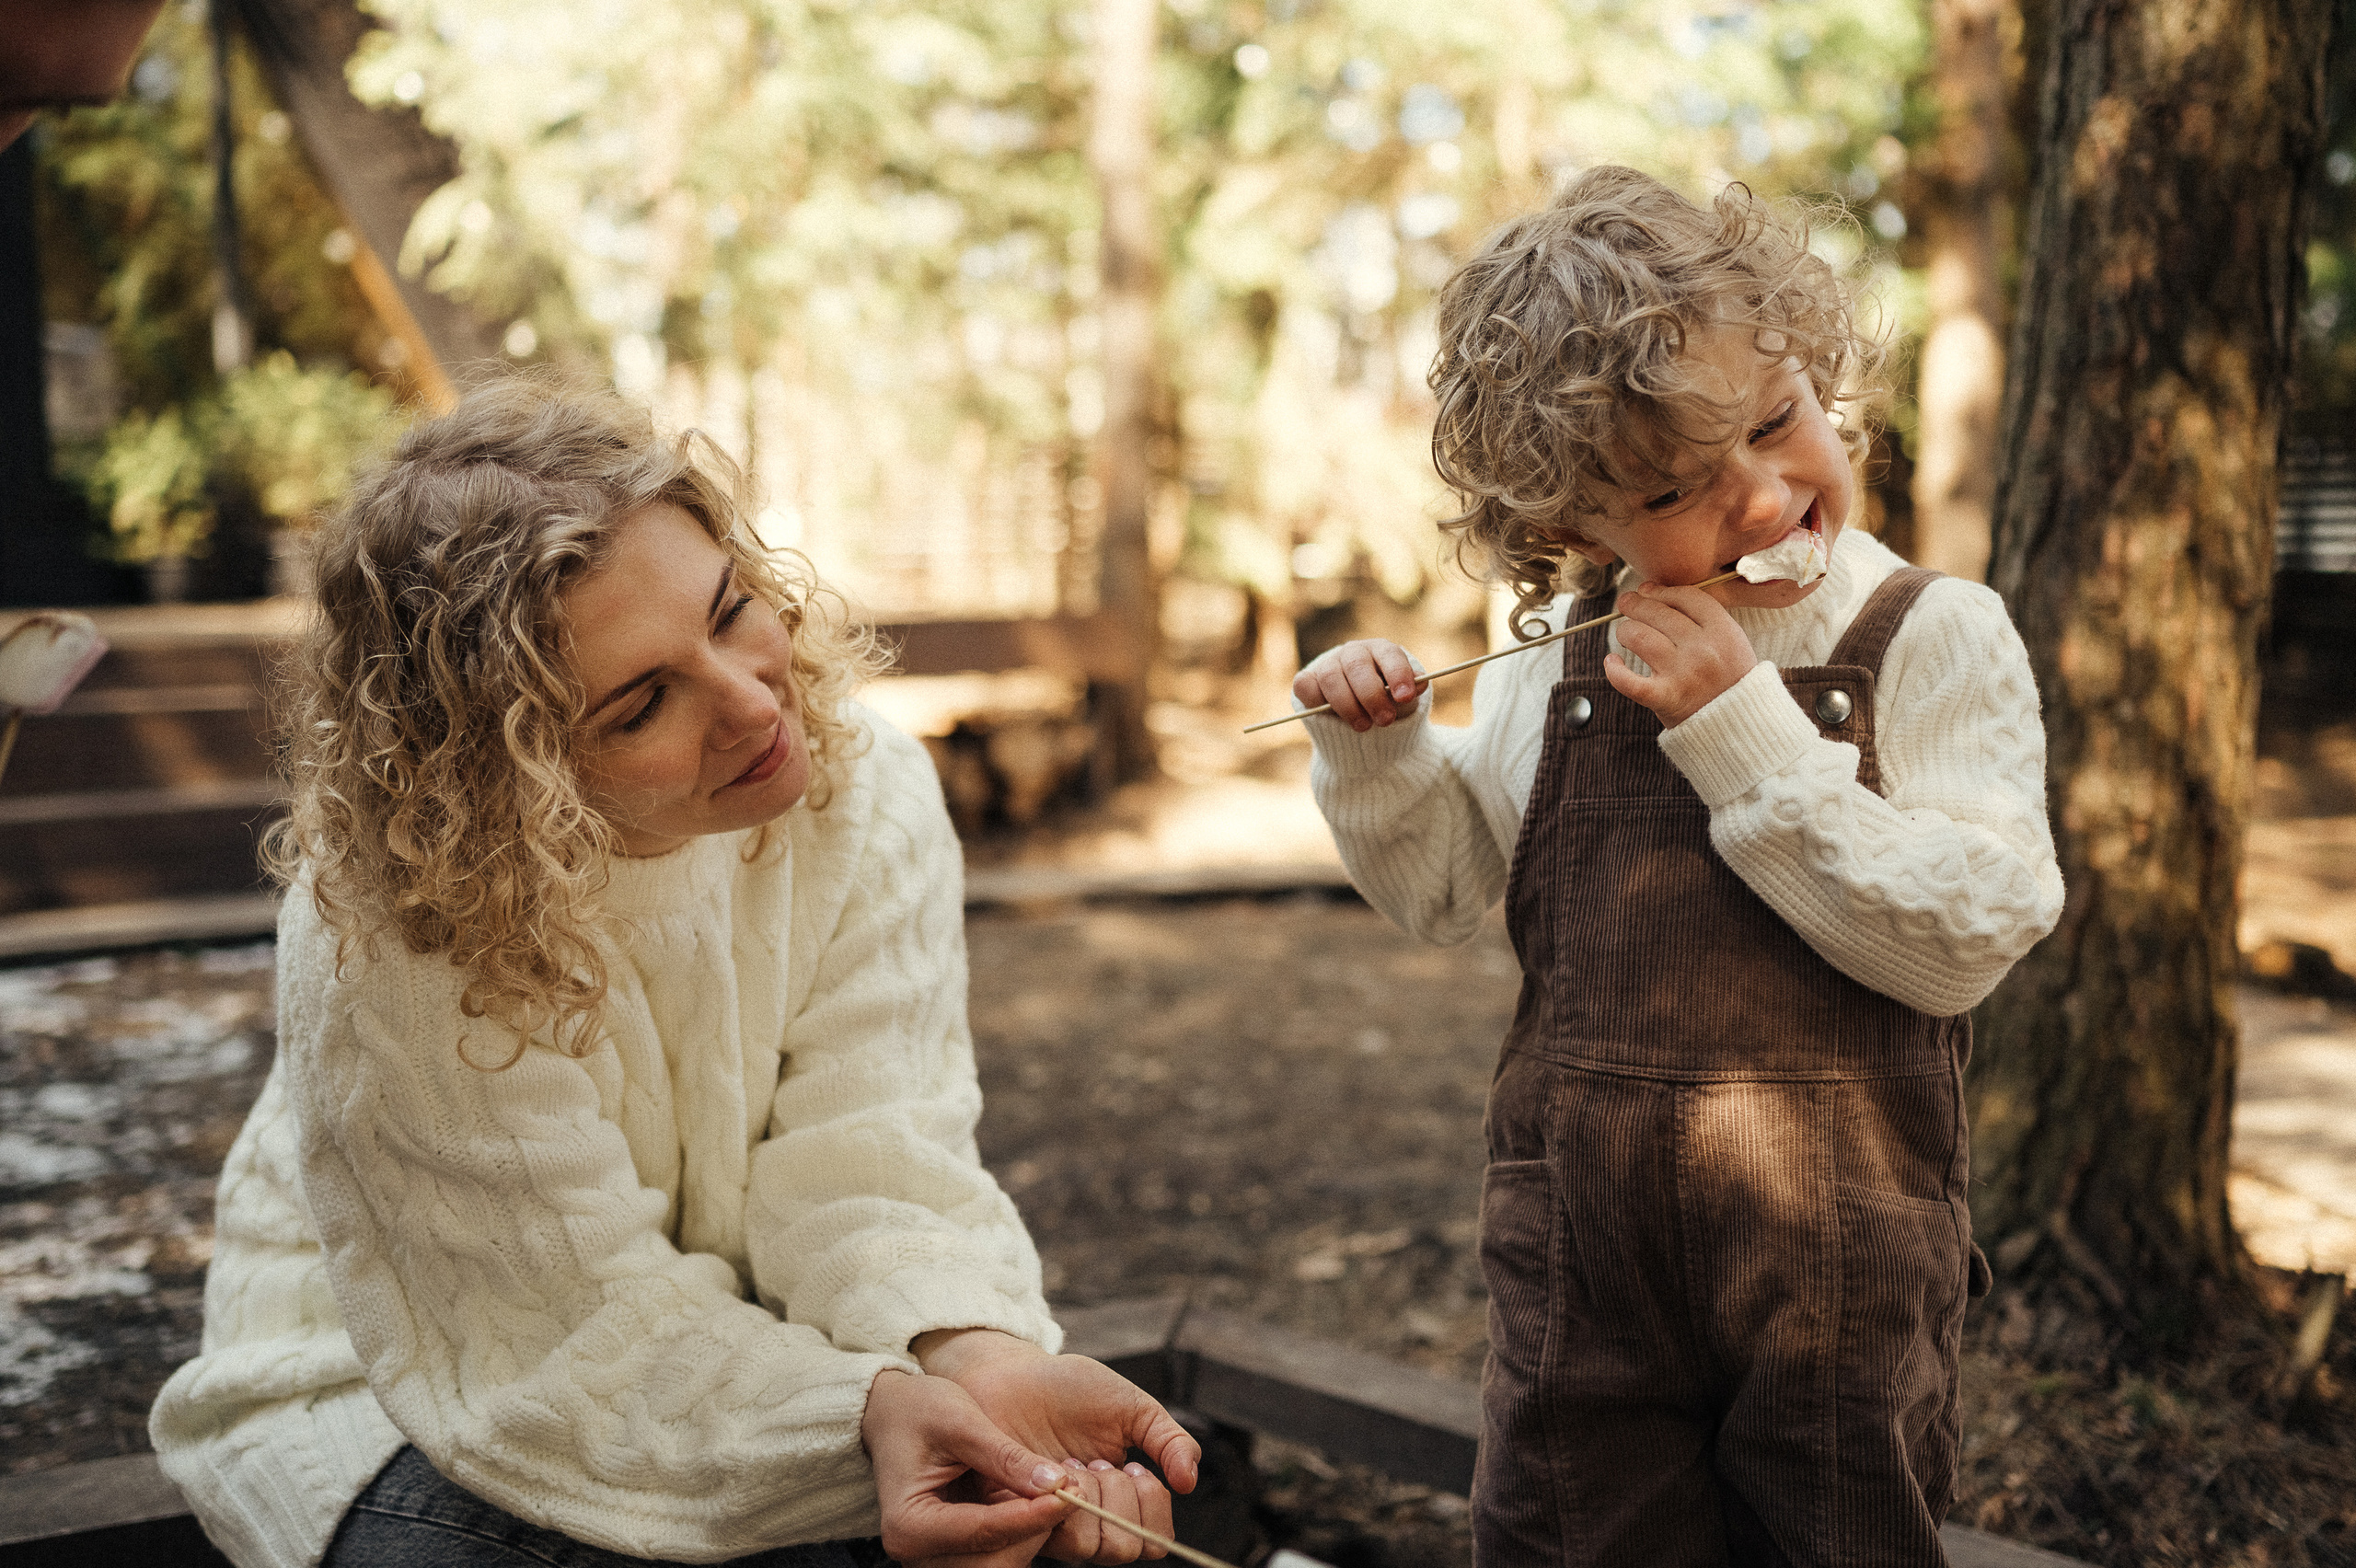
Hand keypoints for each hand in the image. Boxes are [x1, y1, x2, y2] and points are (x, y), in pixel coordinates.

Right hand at [862, 1366, 1073, 1567]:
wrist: (892, 1413)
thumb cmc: (918, 1410)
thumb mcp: (962, 1422)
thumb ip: (1006, 1457)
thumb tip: (1054, 1483)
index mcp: (909, 1525)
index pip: (983, 1532)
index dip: (1031, 1515)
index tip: (1070, 1493)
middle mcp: (917, 1552)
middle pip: (993, 1562)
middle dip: (1035, 1531)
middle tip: (1071, 1492)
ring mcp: (935, 1556)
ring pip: (1000, 1563)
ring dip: (1033, 1534)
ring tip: (1059, 1493)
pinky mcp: (953, 1550)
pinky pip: (997, 1553)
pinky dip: (1023, 1532)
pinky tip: (1040, 1501)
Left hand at [915, 1330, 1199, 1563]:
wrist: (1011, 1374)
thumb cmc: (1070, 1390)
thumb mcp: (1132, 1407)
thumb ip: (1169, 1441)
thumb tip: (1189, 1482)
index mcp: (1119, 1500)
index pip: (1152, 1539)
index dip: (1150, 1507)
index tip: (1137, 1468)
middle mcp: (1086, 1520)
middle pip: (1122, 1547)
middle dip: (1118, 1499)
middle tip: (1097, 1461)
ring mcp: (1048, 1522)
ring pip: (1085, 1543)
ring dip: (1085, 1496)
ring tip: (1067, 1461)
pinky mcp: (1010, 1517)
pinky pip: (1041, 1530)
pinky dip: (1051, 1496)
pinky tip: (1043, 1466)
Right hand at [1292, 639, 1425, 731]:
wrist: (1361, 718)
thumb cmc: (1387, 703)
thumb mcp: (1404, 699)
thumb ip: (1412, 690)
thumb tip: (1420, 684)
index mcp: (1380, 650)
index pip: (1389, 654)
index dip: (1398, 674)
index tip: (1405, 697)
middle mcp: (1353, 653)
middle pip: (1357, 666)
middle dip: (1372, 696)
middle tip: (1385, 720)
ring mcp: (1327, 665)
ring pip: (1331, 678)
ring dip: (1348, 705)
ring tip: (1364, 727)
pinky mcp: (1307, 681)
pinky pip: (1306, 686)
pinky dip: (1317, 701)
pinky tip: (1332, 718)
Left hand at [1605, 581, 1757, 726]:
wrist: (1739, 727)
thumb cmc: (1729, 680)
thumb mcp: (1731, 642)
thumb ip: (1701, 618)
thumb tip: (1652, 590)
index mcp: (1724, 632)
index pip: (1686, 597)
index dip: (1661, 590)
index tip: (1647, 590)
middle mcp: (1704, 650)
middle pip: (1658, 613)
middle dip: (1636, 605)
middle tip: (1627, 604)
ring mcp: (1683, 674)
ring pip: (1639, 636)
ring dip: (1625, 631)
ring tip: (1625, 633)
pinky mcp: (1665, 699)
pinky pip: (1629, 681)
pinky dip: (1614, 671)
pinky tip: (1611, 662)